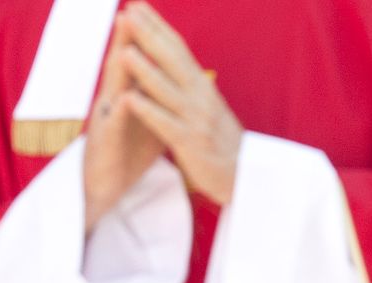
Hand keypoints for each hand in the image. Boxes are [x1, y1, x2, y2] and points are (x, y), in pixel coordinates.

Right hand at [83, 12, 165, 231]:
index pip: (138, 62)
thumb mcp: (151, 121)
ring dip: (119, 65)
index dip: (146, 39)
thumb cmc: (129, 153)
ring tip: (125, 43)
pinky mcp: (105, 144)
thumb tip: (180, 81)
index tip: (153, 12)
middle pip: (123, 66)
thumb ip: (161, 99)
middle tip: (136, 10)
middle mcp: (116, 102)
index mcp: (130, 95)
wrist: (108, 188)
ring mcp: (107, 121)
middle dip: (130, 39)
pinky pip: (113, 126)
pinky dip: (120, 112)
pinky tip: (125, 99)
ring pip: (114, 89)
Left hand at [117, 2, 242, 204]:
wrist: (247, 177)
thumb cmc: (224, 143)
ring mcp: (196, 120)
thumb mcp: (210, 107)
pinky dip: (147, 111)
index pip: (179, 49)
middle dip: (148, 37)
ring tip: (124, 51)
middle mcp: (201, 98)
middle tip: (126, 14)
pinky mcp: (190, 144)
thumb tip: (176, 61)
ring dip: (144, 70)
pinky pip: (165, 124)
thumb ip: (192, 85)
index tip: (138, 5)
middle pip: (172, 62)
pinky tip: (129, 99)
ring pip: (167, 91)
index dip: (158, 26)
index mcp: (204, 88)